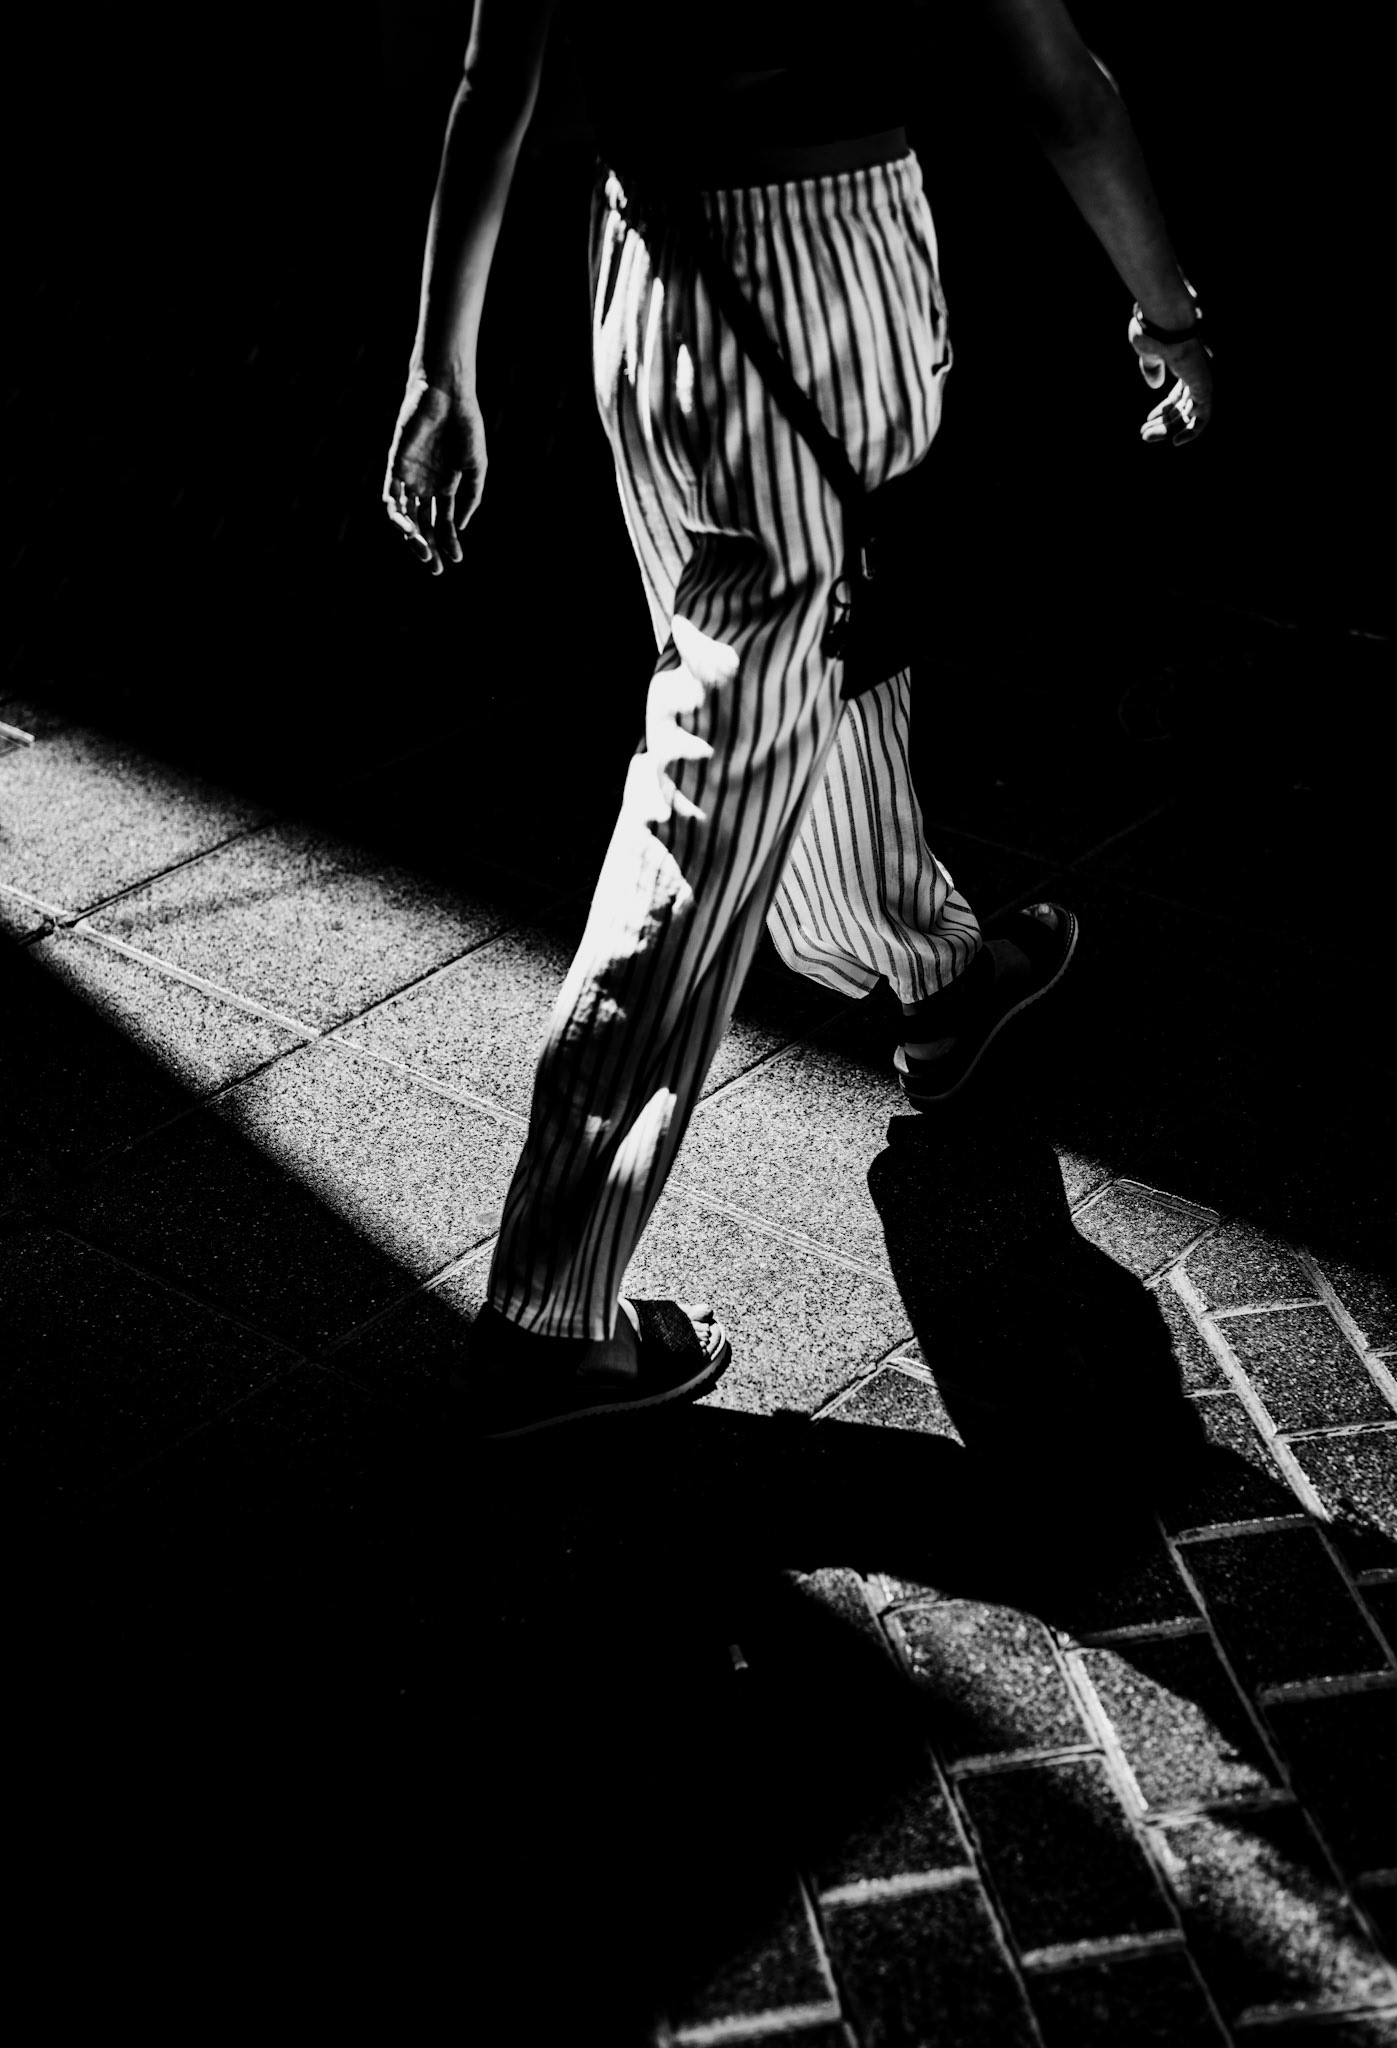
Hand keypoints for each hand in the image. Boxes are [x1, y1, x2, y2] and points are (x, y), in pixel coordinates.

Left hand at [383, 376, 486, 573]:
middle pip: (423, 523)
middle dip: (429, 546)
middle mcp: (426, 484)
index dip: (449, 542)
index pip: (444, 522)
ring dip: (413, 536)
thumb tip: (458, 527)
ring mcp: (410, 475)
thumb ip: (470, 498)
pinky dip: (398, 514)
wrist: (447, 394)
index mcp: (446, 485)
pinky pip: (391, 495)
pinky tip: (409, 528)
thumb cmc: (466, 426)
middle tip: (435, 567)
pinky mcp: (396, 464)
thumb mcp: (476, 468)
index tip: (457, 559)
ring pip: (406, 514)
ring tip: (423, 551)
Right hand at [1129, 313, 1213, 448]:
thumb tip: (1155, 384)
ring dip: (1169, 429)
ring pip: (1189, 415)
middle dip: (1163, 424)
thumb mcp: (1148, 355)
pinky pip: (1203, 417)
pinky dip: (1192, 431)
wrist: (1164, 324)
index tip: (1147, 421)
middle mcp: (1197, 374)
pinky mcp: (1205, 386)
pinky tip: (1177, 440)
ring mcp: (1202, 380)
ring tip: (1147, 437)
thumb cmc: (1154, 333)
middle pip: (1182, 408)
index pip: (1179, 396)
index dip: (1163, 411)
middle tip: (1144, 436)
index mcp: (1186, 365)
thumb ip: (1152, 369)